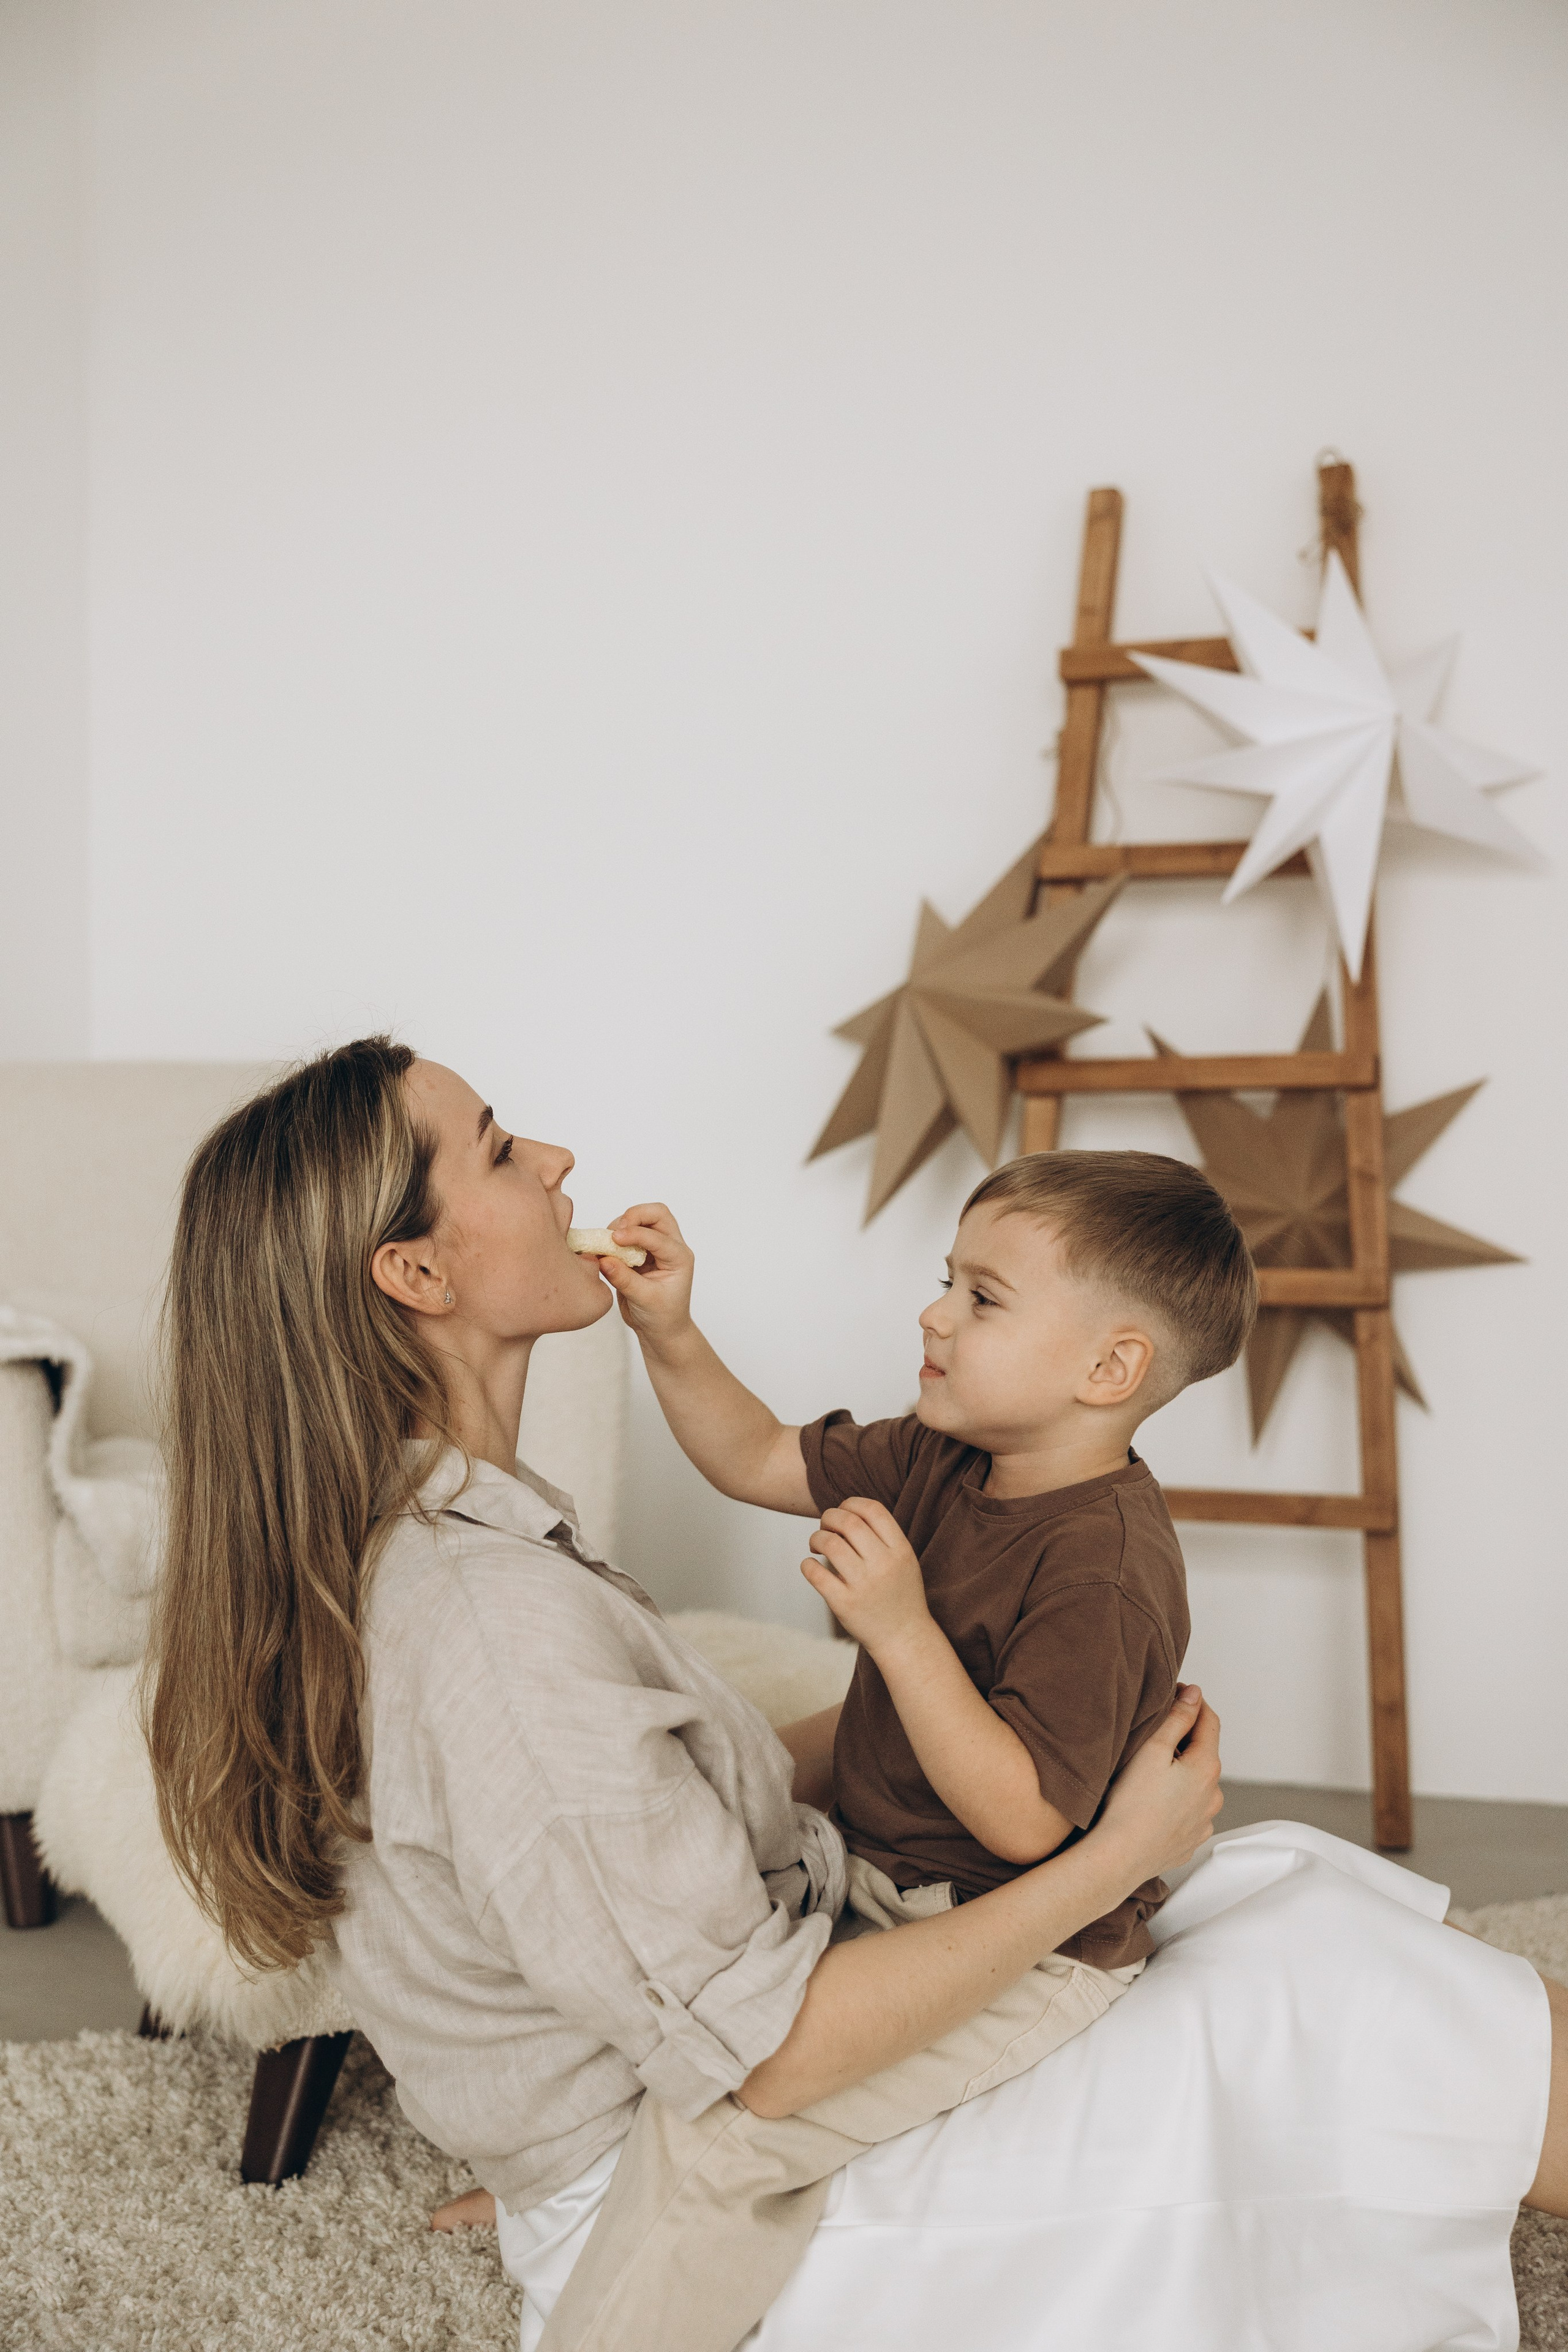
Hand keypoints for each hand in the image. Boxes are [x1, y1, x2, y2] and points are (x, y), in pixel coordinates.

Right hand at [590, 1203, 695, 1347]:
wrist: (660, 1330)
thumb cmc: (661, 1317)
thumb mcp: (644, 1300)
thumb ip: (624, 1279)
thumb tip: (603, 1259)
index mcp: (679, 1258)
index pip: (659, 1236)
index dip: (636, 1233)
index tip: (615, 1238)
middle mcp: (670, 1248)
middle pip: (657, 1214)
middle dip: (635, 1216)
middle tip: (615, 1232)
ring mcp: (655, 1248)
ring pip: (642, 1219)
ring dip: (622, 1225)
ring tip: (607, 1243)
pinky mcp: (639, 1251)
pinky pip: (628, 1233)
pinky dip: (614, 1235)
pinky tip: (604, 1248)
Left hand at [801, 1498, 930, 1653]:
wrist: (904, 1638)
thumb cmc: (899, 1594)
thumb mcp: (904, 1560)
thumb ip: (882, 1536)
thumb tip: (845, 1510)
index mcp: (901, 1550)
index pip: (872, 1509)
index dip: (851, 1503)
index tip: (842, 1511)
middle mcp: (884, 1565)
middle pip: (848, 1522)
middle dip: (829, 1517)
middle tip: (825, 1526)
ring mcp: (864, 1586)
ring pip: (829, 1544)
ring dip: (816, 1538)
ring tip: (816, 1545)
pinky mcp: (844, 1604)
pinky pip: (816, 1574)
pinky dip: (807, 1564)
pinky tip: (810, 1565)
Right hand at [1094, 1686, 1222, 1885]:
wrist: (1119, 1857)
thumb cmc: (1130, 1802)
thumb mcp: (1152, 1749)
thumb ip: (1177, 1717)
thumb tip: (1194, 1694)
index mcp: (1207, 1768)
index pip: (1209, 1721)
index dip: (1193, 1702)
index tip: (1174, 1692)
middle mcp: (1214, 1796)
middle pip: (1203, 1754)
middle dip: (1184, 1739)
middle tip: (1154, 1732)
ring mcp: (1204, 1822)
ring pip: (1197, 1785)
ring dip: (1182, 1772)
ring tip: (1150, 1772)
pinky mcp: (1190, 1841)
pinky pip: (1189, 1811)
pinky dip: (1177, 1800)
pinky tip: (1153, 1802)